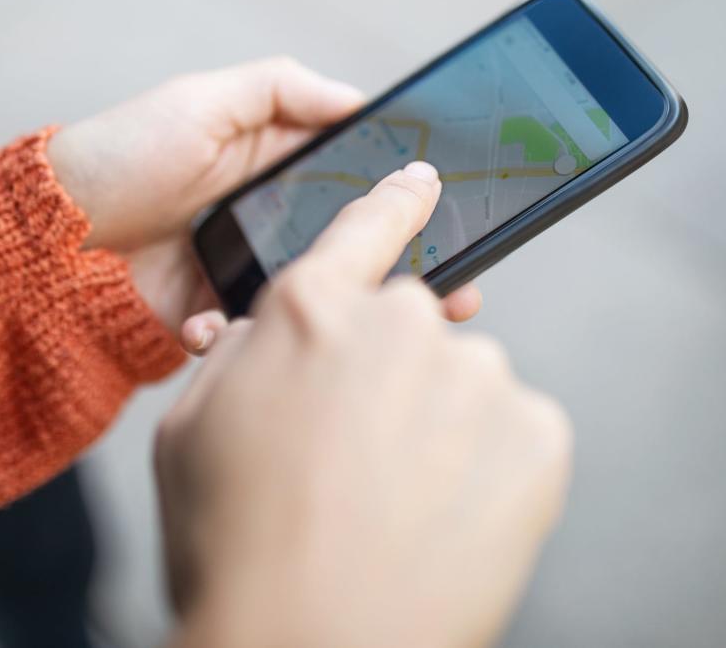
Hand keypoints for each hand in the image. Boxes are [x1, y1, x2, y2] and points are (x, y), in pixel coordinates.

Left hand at [46, 58, 481, 330]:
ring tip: (386, 327)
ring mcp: (247, 275)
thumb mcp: (203, 100)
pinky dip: (263, 338)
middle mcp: (271, 221)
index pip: (359, 180)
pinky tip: (240, 329)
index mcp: (276, 166)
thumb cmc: (124, 153)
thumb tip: (361, 99)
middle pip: (355, 247)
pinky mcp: (221, 321)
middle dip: (408, 270)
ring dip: (355, 313)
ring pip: (322, 297)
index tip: (456, 213)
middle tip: (457, 293)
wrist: (47, 239)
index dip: (407, 197)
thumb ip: (281, 89)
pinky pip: (261, 335)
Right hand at [156, 167, 572, 647]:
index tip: (422, 179)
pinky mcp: (536, 436)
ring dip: (439, 423)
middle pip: (412, 324)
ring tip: (393, 502)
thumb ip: (240, 353)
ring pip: (463, 381)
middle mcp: (401, 324)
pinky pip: (513, 429)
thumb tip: (269, 326)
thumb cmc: (231, 547)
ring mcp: (477, 377)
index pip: (368, 225)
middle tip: (356, 453)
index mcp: (311, 310)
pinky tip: (443, 517)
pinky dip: (487, 465)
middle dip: (391, 372)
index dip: (395, 199)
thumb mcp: (189, 428)